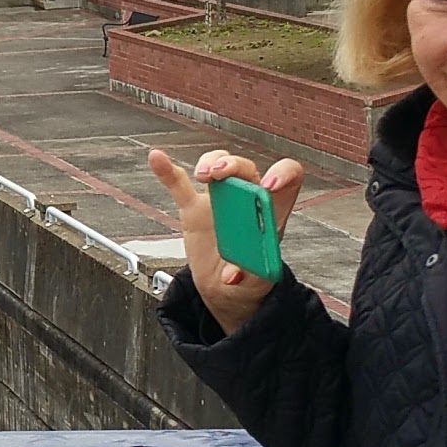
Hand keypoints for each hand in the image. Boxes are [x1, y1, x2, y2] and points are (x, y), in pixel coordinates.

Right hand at [146, 146, 304, 336]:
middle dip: (235, 166)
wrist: (225, 288)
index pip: (288, 178)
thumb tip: (233, 274)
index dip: (283, 173)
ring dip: (210, 162)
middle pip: (246, 168)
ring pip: (218, 166)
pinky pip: (179, 185)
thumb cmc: (249, 279)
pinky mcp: (193, 209)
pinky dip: (167, 172)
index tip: (269, 184)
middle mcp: (246, 199)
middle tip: (222, 174)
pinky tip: (157, 159)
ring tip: (202, 175)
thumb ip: (250, 276)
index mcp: (270, 213)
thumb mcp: (257, 282)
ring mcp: (219, 201)